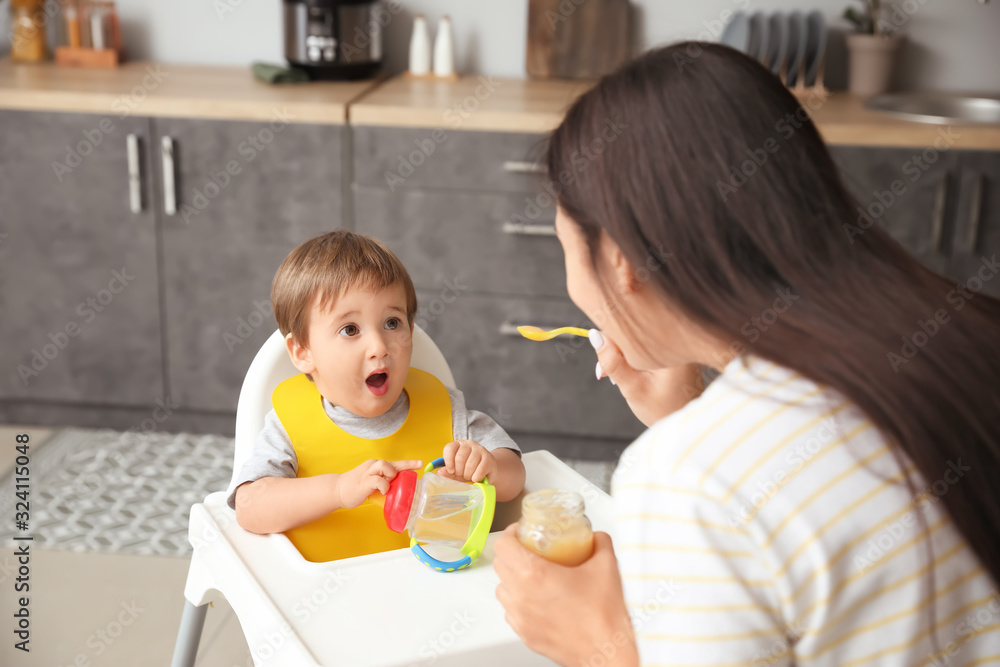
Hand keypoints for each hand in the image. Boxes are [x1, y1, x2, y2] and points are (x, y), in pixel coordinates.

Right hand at [335, 459, 422, 508]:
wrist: (338, 490)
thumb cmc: (357, 487)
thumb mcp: (372, 482)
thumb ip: (383, 482)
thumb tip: (398, 489)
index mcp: (376, 466)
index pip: (395, 463)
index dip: (409, 463)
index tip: (420, 464)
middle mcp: (373, 466)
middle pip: (392, 462)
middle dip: (401, 469)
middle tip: (401, 480)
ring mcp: (368, 473)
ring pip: (385, 465)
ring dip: (391, 475)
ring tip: (388, 484)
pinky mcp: (364, 482)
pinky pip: (378, 480)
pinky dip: (384, 486)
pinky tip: (383, 491)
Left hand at [437, 440, 496, 483]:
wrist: (487, 470)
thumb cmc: (468, 470)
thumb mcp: (456, 471)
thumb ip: (447, 472)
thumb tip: (439, 472)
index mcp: (458, 444)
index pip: (449, 448)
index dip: (448, 461)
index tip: (451, 471)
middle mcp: (469, 444)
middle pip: (460, 458)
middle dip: (459, 471)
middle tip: (462, 474)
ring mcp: (480, 449)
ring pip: (470, 465)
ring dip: (468, 475)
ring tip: (470, 476)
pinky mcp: (488, 458)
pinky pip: (480, 470)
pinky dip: (476, 478)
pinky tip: (476, 478)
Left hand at [493, 525, 638, 666]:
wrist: (607, 652)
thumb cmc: (603, 616)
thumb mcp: (606, 566)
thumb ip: (600, 543)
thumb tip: (595, 537)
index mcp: (535, 574)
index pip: (503, 545)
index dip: (510, 533)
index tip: (521, 533)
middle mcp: (522, 596)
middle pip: (500, 564)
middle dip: (512, 553)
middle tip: (530, 551)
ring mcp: (521, 617)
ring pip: (502, 589)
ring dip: (513, 578)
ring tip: (533, 576)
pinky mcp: (524, 634)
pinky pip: (511, 612)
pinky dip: (519, 602)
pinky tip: (538, 600)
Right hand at [592, 330, 705, 426]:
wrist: (684, 420)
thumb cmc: (662, 409)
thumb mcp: (632, 387)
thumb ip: (612, 362)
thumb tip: (594, 335)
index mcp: (671, 346)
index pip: (632, 328)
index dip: (611, 341)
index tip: (602, 366)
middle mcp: (677, 339)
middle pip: (634, 332)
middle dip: (614, 351)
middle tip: (604, 374)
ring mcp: (676, 343)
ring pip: (638, 338)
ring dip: (622, 355)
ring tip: (616, 378)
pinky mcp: (673, 348)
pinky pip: (646, 344)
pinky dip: (633, 356)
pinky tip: (629, 372)